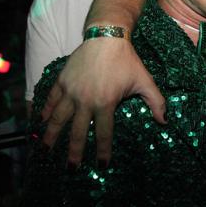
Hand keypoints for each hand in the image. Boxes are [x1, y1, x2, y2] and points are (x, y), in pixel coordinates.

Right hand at [41, 38, 165, 166]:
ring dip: (51, 135)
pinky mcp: (62, 80)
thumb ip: (156, 102)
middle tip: (71, 169)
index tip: (102, 165)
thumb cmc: (128, 60)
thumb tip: (165, 121)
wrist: (107, 37)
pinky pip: (51, 99)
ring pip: (58, 118)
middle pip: (77, 131)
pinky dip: (45, 111)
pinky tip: (41, 122)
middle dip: (74, 152)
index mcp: (106, 102)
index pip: (104, 133)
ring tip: (45, 150)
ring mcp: (71, 90)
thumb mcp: (145, 81)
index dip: (103, 151)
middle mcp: (85, 100)